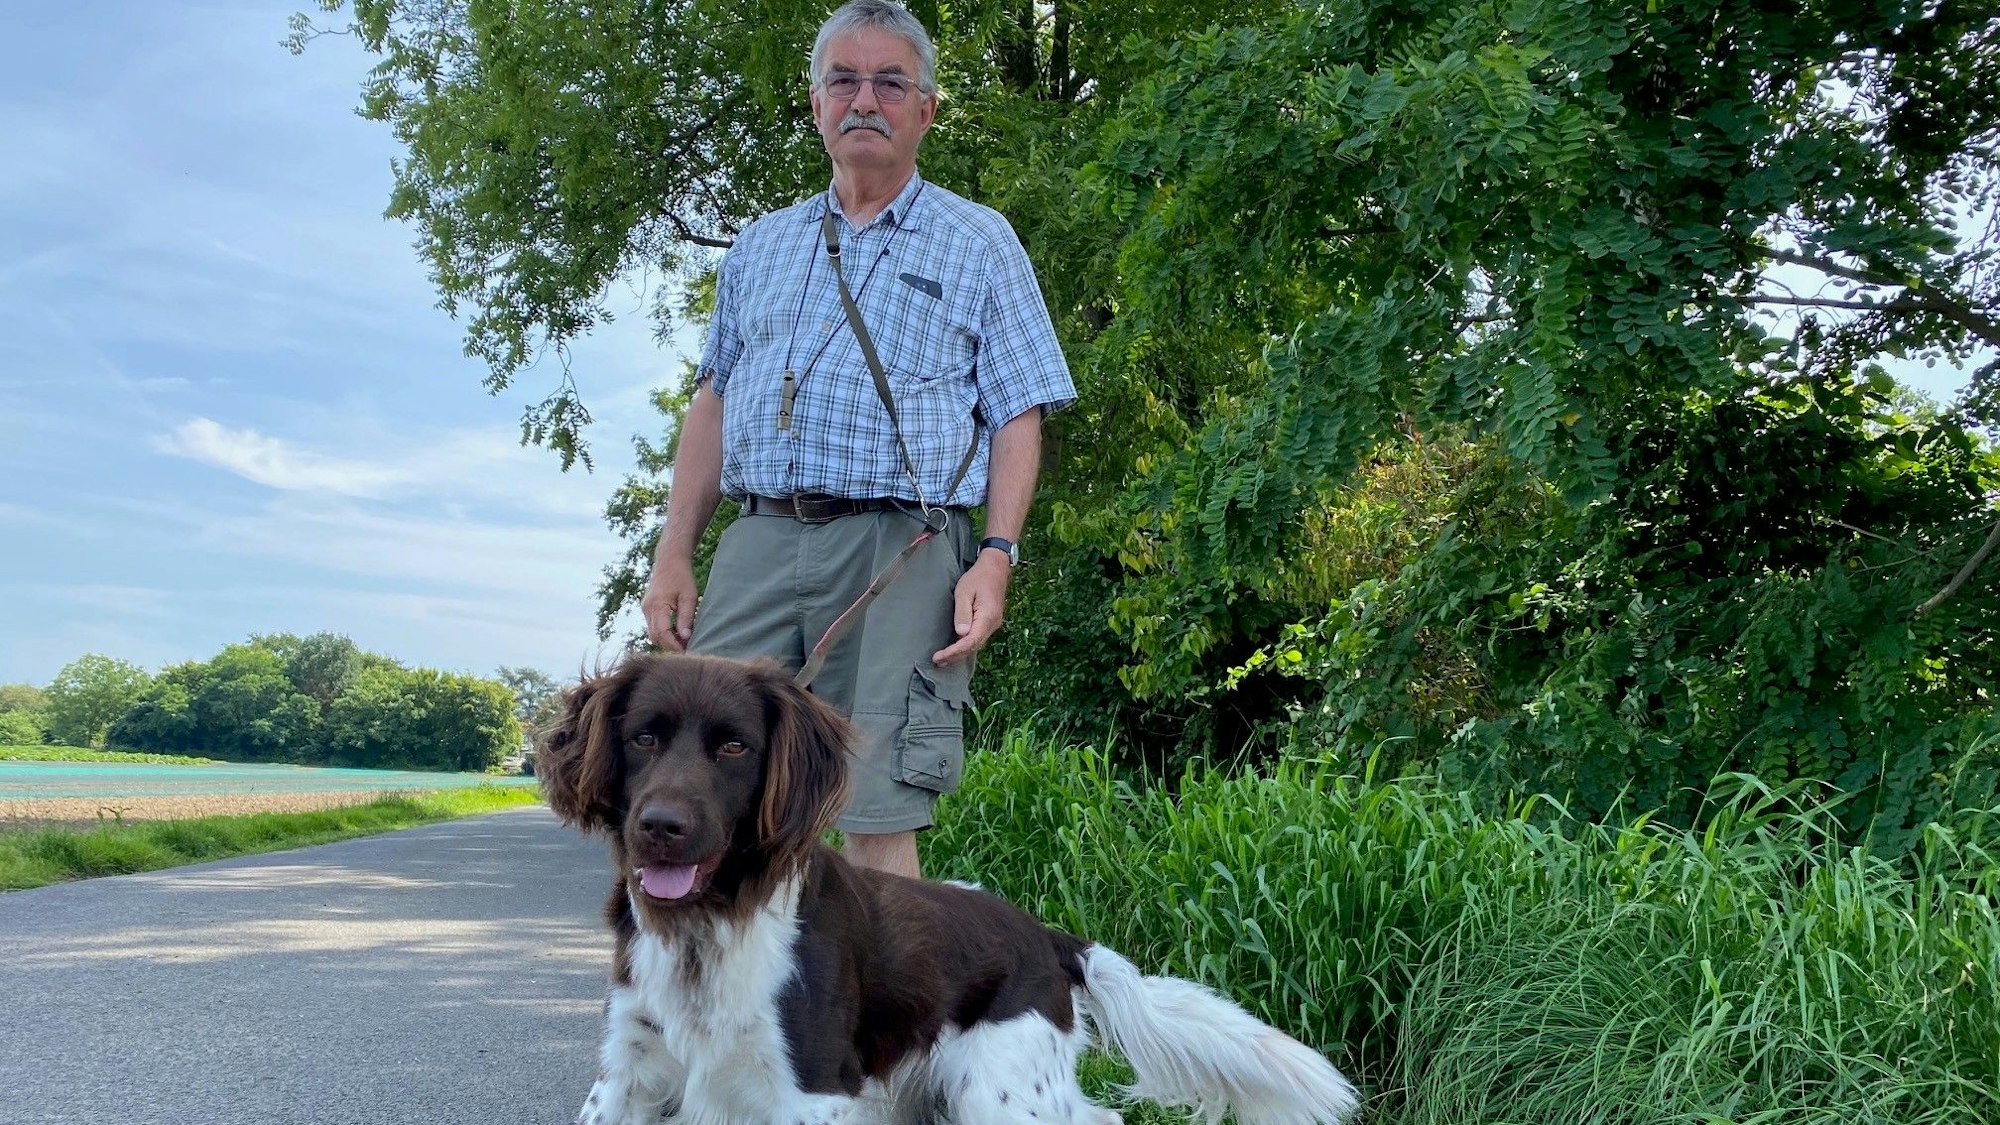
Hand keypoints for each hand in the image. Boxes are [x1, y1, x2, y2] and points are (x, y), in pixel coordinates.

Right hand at [643, 557, 699, 651]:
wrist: (669, 560)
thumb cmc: (682, 576)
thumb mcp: (689, 596)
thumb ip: (687, 617)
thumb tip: (686, 637)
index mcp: (657, 606)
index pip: (663, 634)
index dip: (674, 646)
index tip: (687, 652)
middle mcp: (647, 609)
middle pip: (655, 637)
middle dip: (670, 646)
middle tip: (687, 649)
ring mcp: (645, 608)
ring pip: (652, 633)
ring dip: (666, 640)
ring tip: (684, 642)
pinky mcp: (647, 608)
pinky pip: (653, 626)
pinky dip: (663, 632)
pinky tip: (677, 633)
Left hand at [932, 551, 1010, 665]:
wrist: (995, 568)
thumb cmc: (977, 577)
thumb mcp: (964, 592)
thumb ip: (962, 613)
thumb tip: (961, 634)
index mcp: (987, 617)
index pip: (970, 641)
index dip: (954, 652)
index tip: (939, 656)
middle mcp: (993, 625)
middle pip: (974, 646)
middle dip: (955, 656)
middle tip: (937, 661)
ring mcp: (993, 624)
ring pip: (976, 644)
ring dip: (960, 653)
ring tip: (943, 659)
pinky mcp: (990, 622)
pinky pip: (978, 638)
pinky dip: (966, 646)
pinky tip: (956, 649)